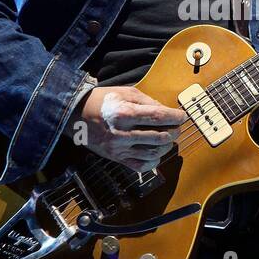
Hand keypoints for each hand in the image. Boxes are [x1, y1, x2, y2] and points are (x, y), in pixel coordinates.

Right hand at [72, 85, 186, 170]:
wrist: (76, 115)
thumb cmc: (102, 101)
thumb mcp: (125, 92)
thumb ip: (147, 101)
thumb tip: (166, 111)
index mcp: (125, 112)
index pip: (158, 117)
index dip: (175, 117)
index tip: (182, 116)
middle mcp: (123, 132)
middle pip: (159, 136)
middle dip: (174, 132)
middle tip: (177, 128)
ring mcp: (119, 148)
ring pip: (153, 153)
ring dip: (166, 147)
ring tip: (168, 140)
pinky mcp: (116, 158)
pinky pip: (141, 166)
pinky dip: (153, 162)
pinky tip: (156, 154)